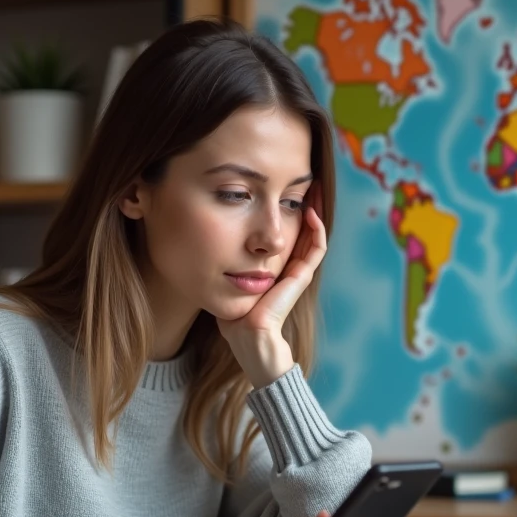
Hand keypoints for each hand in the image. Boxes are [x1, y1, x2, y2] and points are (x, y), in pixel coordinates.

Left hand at [216, 200, 327, 387]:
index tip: (279, 187)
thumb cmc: (232, 314)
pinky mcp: (302, 276)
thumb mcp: (226, 277)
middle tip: (305, 179)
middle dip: (302, 202)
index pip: (285, 231)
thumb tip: (199, 238)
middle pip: (302, 227)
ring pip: (312, 233)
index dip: (285, 209)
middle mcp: (288, 265)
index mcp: (273, 265)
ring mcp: (298, 270)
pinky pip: (316, 247)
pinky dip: (317, 229)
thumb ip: (222, 260)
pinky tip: (310, 210)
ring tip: (313, 187)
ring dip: (314, 209)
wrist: (246, 336)